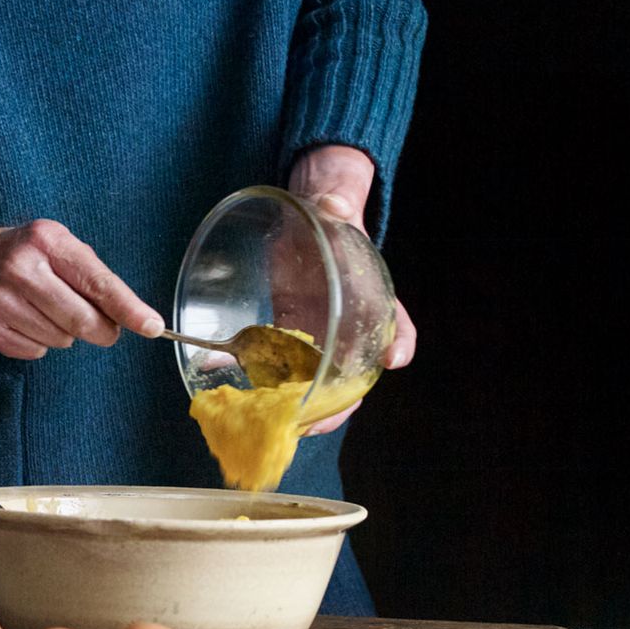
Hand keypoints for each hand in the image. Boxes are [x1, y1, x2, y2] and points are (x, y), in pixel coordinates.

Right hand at [0, 218, 163, 360]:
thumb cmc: (24, 252)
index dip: (128, 309)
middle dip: (103, 331)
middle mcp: (20, 270)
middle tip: (105, 328)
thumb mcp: (59, 245)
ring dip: (66, 332)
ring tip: (47, 308)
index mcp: (46, 242)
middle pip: (81, 320)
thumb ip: (94, 276)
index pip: (97, 282)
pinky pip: (37, 351)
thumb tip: (131, 317)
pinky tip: (26, 318)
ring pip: (61, 340)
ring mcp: (0, 301)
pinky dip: (41, 341)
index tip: (153, 327)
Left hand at [287, 146, 416, 435]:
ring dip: (295, 406)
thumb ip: (335, 206)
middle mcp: (348, 326)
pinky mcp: (288, 334)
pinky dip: (258, 380)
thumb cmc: (330, 217)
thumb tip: (333, 204)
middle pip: (350, 376)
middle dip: (331, 406)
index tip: (389, 360)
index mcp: (371, 299)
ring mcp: (317, 335)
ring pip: (314, 382)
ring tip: (270, 424)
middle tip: (305, 423)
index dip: (396, 345)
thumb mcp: (335, 208)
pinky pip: (278, 365)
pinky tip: (233, 387)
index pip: (395, 328)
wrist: (308, 219)